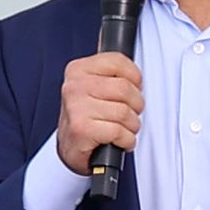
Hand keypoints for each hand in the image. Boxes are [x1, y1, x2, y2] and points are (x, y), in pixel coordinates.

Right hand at [56, 52, 142, 176]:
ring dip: (131, 126)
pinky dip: (126, 140)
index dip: (134, 77)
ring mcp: (77, 108)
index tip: (134, 87)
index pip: (117, 61)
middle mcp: (75, 86)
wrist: (71, 148)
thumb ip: (114, 75)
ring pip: (125, 112)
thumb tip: (138, 77)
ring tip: (122, 129)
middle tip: (129, 113)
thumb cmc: (86, 118)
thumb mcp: (95, 87)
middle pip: (125, 88)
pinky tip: (118, 140)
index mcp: (78, 70)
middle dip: (136, 105)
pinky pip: (119, 132)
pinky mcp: (82, 130)